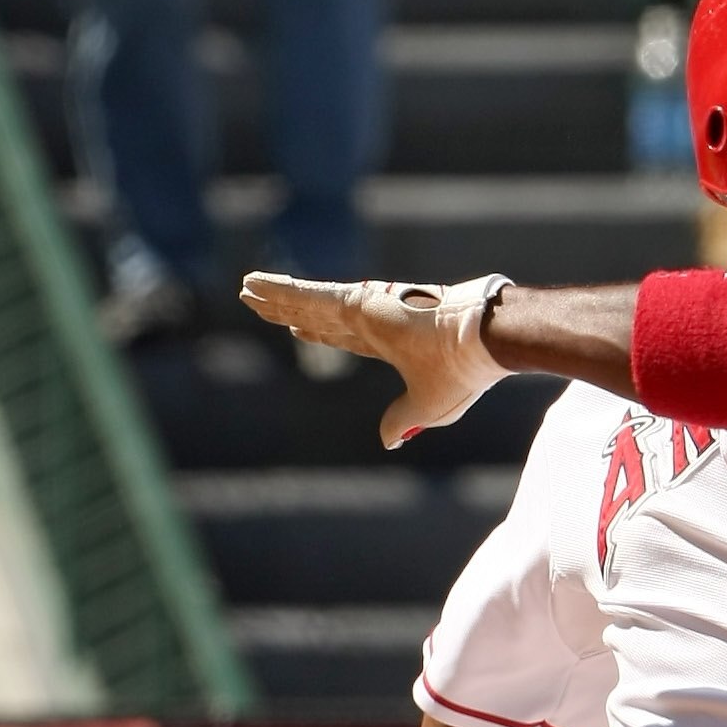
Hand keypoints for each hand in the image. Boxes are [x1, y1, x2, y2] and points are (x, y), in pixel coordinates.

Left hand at [240, 271, 512, 450]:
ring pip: (307, 302)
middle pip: (319, 315)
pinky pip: (306, 296)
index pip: (345, 337)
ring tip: (247, 288)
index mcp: (391, 345)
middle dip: (289, 309)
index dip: (319, 332)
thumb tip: (386, 441)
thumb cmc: (461, 375)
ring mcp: (363, 309)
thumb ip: (401, 420)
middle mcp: (374, 321)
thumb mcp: (428, 408)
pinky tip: (254, 284)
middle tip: (259, 301)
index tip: (297, 328)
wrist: (479, 344)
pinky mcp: (355, 302)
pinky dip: (278, 290)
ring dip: (275, 295)